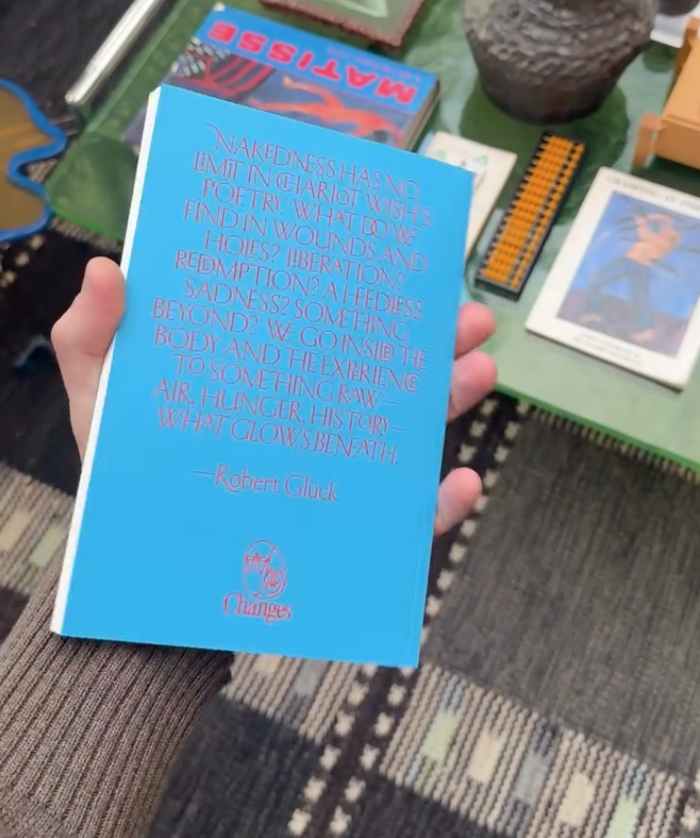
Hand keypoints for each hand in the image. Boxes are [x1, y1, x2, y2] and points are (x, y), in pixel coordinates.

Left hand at [52, 258, 496, 533]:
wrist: (140, 583)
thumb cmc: (121, 480)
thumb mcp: (99, 399)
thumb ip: (91, 337)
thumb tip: (107, 268)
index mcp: (264, 371)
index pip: (318, 319)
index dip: (360, 285)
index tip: (395, 254)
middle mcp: (306, 413)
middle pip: (378, 367)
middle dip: (431, 335)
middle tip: (463, 311)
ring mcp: (330, 472)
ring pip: (404, 432)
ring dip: (450, 399)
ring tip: (478, 369)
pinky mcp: (343, 532)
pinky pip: (401, 522)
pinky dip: (438, 507)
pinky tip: (462, 483)